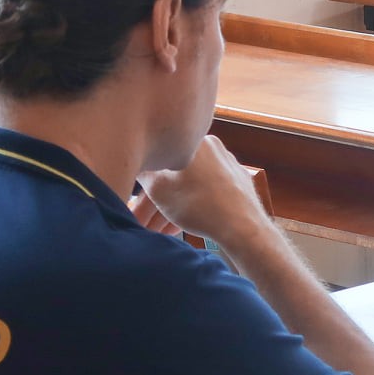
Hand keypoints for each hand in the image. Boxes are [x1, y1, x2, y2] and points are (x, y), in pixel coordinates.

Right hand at [135, 135, 273, 246]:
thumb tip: (135, 162)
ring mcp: (227, 166)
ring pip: (188, 186)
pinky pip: (205, 192)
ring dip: (169, 209)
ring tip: (157, 232)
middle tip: (140, 223)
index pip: (159, 159)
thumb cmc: (199, 205)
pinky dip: (189, 207)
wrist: (243, 227)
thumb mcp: (158, 187)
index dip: (140, 186)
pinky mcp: (237, 184)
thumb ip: (142, 170)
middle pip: (173, 176)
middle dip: (153, 203)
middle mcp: (213, 148)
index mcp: (195, 142)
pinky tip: (178, 228)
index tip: (130, 203)